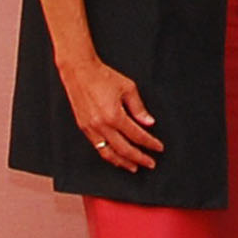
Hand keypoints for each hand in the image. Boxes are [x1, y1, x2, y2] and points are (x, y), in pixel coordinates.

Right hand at [61, 55, 159, 170]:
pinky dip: (108, 155)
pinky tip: (115, 156)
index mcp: (114, 115)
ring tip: (133, 167)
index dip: (150, 143)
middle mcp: (102, 125)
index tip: (158, 148)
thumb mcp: (128, 88)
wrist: (79, 71)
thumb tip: (148, 123)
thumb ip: (139, 108)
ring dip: (123, 162)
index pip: (137, 135)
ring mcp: (91, 128)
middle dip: (139, 158)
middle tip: (150, 163)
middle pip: (124, 149)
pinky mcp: (84, 128)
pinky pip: (97, 147)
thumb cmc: (102, 76)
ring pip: (108, 153)